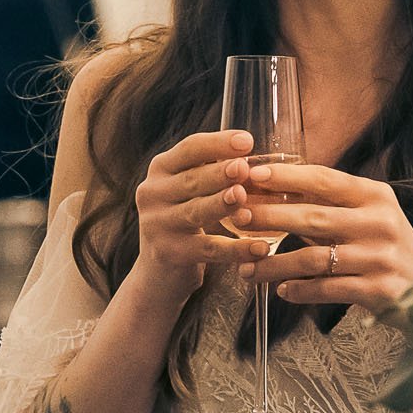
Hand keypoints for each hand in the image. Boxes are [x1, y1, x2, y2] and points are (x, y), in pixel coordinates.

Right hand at [133, 128, 268, 298]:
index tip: (247, 141)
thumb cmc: (186, 220)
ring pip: (195, 212)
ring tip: (242, 197)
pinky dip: (236, 249)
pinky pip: (209, 249)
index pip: (190, 149)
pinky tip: (259, 248)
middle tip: (243, 168)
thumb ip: (212, 171)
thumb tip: (254, 155)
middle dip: (218, 173)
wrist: (160, 272)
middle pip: (191, 179)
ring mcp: (157, 225)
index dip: (218, 143)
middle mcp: (152, 193)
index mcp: (161, 170)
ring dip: (220, 204)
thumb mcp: (190, 191)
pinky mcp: (169, 254)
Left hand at [233, 161, 412, 313]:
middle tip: (236, 217)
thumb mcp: (372, 218)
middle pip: (312, 216)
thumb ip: (334, 205)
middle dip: (269, 216)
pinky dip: (300, 290)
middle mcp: (380, 223)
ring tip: (247, 269)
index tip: (251, 173)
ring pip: (313, 259)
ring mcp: (380, 258)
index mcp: (376, 197)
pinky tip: (281, 290)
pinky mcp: (379, 290)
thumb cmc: (391, 251)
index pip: (324, 180)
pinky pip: (327, 289)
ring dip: (274, 263)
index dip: (285, 176)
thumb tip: (275, 189)